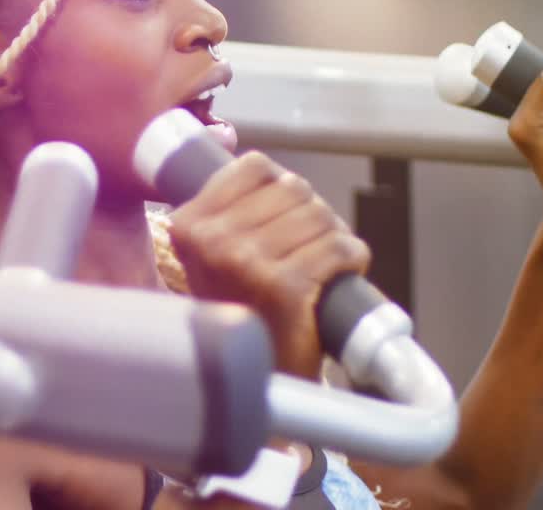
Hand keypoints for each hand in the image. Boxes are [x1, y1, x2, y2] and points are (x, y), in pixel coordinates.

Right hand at [166, 151, 370, 378]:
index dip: (281, 187)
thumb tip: (273, 171)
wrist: (255, 377)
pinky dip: (352, 257)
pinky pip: (338, 248)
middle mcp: (213, 241)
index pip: (253, 167)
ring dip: (334, 235)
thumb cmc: (244, 310)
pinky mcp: (286, 288)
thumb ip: (232, 211)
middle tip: (311, 244)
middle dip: (312, 213)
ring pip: (319, 215)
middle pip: (292, 188)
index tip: (285, 215)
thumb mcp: (215, 254)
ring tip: (326, 261)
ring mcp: (247, 263)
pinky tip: (344, 272)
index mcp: (190, 225)